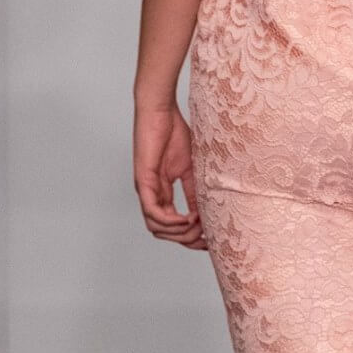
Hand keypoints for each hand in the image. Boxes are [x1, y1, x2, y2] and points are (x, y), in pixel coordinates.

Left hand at [133, 101, 206, 246]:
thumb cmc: (173, 133)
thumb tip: (204, 215)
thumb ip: (195, 192)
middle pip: (163, 232)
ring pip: (155, 227)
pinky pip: (152, 211)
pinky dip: (170, 220)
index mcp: (161, 193)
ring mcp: (145, 189)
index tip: (209, 241)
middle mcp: (151, 195)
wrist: (160, 111)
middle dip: (186, 239)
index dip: (190, 237)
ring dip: (178, 232)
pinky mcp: (143, 181)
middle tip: (206, 236)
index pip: (171, 226)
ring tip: (198, 225)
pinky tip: (187, 218)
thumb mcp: (191, 168)